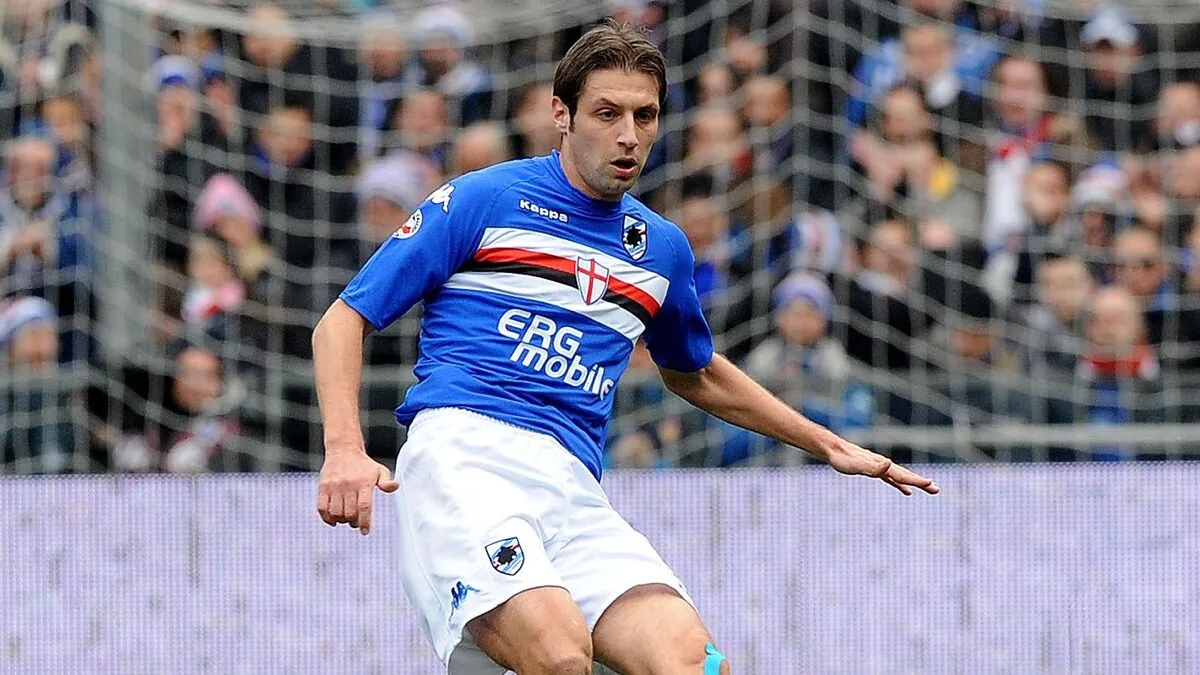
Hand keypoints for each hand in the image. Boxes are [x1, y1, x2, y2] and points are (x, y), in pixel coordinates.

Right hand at [317, 449, 398, 534]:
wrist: (343, 449)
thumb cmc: (364, 464)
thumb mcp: (380, 470)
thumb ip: (387, 482)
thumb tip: (395, 486)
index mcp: (363, 483)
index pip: (364, 507)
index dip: (364, 522)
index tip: (365, 531)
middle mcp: (348, 485)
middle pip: (349, 513)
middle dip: (354, 523)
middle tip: (356, 522)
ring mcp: (334, 486)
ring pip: (336, 513)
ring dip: (341, 521)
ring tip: (346, 519)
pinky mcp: (323, 487)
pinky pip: (322, 508)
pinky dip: (327, 518)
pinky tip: (333, 520)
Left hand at [825, 438, 939, 495]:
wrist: (835, 450)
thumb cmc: (844, 460)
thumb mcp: (857, 465)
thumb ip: (874, 466)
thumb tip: (889, 464)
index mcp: (883, 466)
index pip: (903, 475)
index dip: (917, 481)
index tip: (931, 484)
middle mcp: (885, 466)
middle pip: (907, 476)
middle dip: (922, 483)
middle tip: (937, 490)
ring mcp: (881, 468)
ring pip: (902, 477)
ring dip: (915, 483)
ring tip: (929, 488)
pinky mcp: (875, 471)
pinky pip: (892, 479)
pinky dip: (901, 485)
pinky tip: (906, 491)